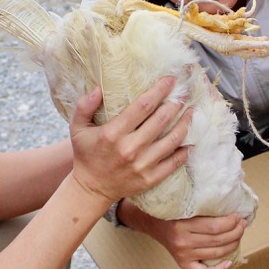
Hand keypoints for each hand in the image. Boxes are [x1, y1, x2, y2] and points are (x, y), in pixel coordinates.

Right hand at [69, 76, 190, 205]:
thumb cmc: (86, 154)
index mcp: (113, 133)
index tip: (170, 80)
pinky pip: (174, 162)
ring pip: (172, 140)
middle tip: (184, 94)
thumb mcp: (77, 128)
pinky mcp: (150, 178)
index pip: (142, 106)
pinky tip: (190, 141)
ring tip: (191, 112)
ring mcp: (142, 165)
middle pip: (161, 120)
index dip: (159, 90)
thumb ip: (84, 106)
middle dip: (175, 103)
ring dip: (185, 123)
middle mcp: (130, 149)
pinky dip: (185, 151)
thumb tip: (99, 89)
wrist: (91, 189)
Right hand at [119, 202, 246, 268]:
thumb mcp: (185, 206)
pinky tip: (229, 262)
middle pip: (218, 240)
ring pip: (216, 253)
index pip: (214, 227)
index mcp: (183, 225)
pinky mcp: (183, 264)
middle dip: (236, 232)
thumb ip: (203, 209)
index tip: (238, 216)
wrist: (153, 223)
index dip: (231, 222)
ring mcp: (183, 255)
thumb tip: (231, 211)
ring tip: (239, 236)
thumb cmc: (172, 212)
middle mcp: (183, 242)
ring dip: (233, 245)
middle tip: (242, 225)